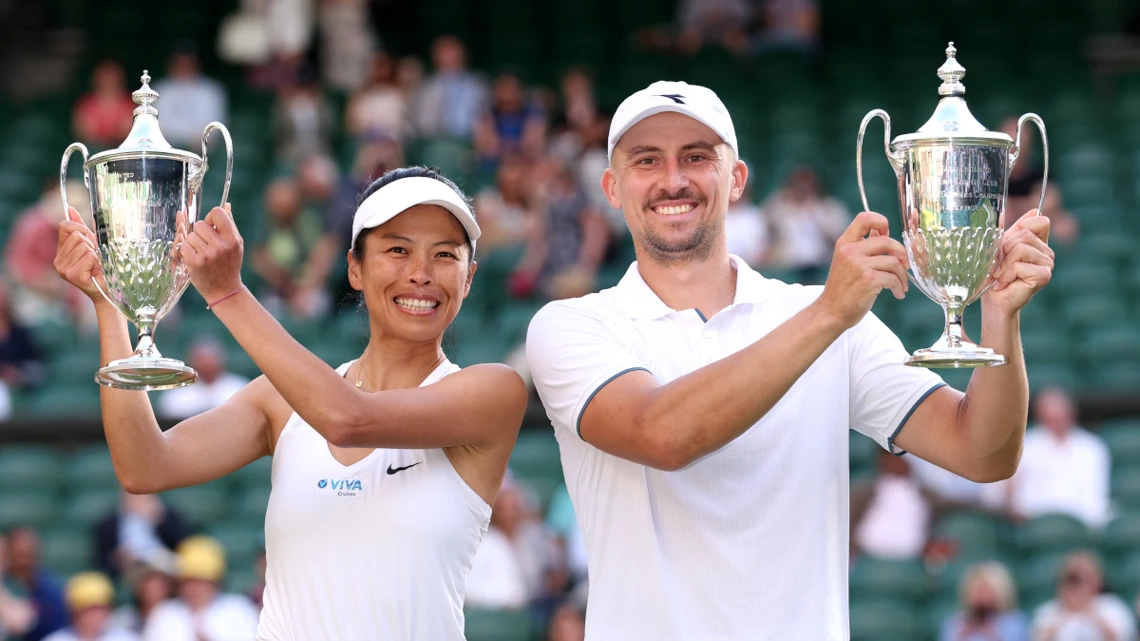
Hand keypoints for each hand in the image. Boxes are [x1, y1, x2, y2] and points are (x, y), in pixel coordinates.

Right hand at [53, 206, 107, 304]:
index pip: (65, 226)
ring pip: (83, 246)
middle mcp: (58, 260)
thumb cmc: (102, 267)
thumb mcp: (92, 244)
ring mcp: (63, 269)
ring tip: (96, 265)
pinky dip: (97, 262)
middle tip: (95, 257)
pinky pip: (89, 256)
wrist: (109, 290)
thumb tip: (70, 209)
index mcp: (61, 251)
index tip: (90, 239)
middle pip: (76, 235)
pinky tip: (95, 272)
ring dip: (95, 254)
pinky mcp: (72, 275)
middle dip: (91, 244)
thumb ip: (82, 227)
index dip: (81, 228)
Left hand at [181, 204, 244, 303]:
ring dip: (193, 243)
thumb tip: (226, 204)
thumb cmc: (229, 264)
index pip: (217, 213)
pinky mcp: (196, 263)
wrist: (225, 290)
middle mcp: (221, 246)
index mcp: (233, 239)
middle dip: (200, 232)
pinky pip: (184, 246)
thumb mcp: (236, 244)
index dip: (211, 218)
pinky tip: (196, 259)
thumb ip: (230, 224)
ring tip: (202, 253)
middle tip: (206, 244)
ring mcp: (208, 255)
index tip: (212, 228)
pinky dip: (187, 252)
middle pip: (200, 224)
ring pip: (191, 236)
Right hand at [816, 211, 909, 328]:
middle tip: (904, 265)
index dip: (881, 222)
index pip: (864, 218)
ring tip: (900, 285)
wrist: (831, 312)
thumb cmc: (841, 289)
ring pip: (893, 261)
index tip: (886, 234)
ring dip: (901, 275)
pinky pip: (893, 278)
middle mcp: (850, 251)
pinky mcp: (868, 280)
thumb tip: (883, 233)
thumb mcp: (847, 262)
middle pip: (887, 240)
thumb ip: (863, 247)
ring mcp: (858, 265)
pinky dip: (899, 286)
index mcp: (844, 243)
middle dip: (901, 254)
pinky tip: (897, 293)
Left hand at [983, 210, 1051, 316]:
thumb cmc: (995, 273)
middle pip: (1025, 234)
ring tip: (1001, 275)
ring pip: (1021, 249)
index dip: (1023, 227)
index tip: (1008, 244)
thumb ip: (1010, 228)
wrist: (993, 298)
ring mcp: (1048, 264)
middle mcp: (1047, 251)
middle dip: (1005, 250)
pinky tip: (1005, 283)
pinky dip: (1007, 275)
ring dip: (1004, 264)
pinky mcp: (1044, 276)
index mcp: (1038, 241)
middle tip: (999, 265)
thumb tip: (1020, 210)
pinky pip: (1019, 266)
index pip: (1040, 220)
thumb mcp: (1000, 246)